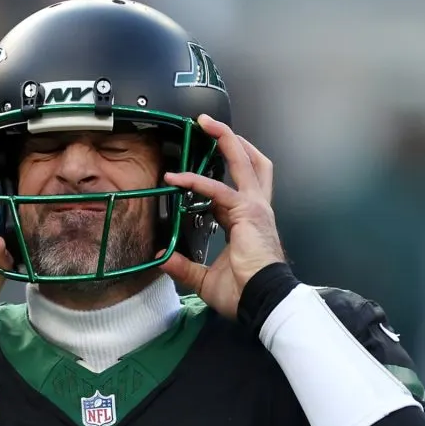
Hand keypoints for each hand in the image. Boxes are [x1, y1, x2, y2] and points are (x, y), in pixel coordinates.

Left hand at [158, 114, 284, 319]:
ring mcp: (256, 208)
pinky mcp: (248, 213)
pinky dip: (197, 182)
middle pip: (251, 163)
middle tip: (209, 124)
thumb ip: (184, 266)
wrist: (263, 301)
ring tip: (206, 124)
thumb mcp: (206, 279)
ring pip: (245, 162)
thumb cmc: (244, 293)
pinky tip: (177, 179)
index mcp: (248, 222)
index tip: (185, 176)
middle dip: (231, 140)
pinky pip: (219, 191)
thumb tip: (161, 259)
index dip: (210, 178)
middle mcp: (257, 209)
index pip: (232, 189)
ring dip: (225, 140)